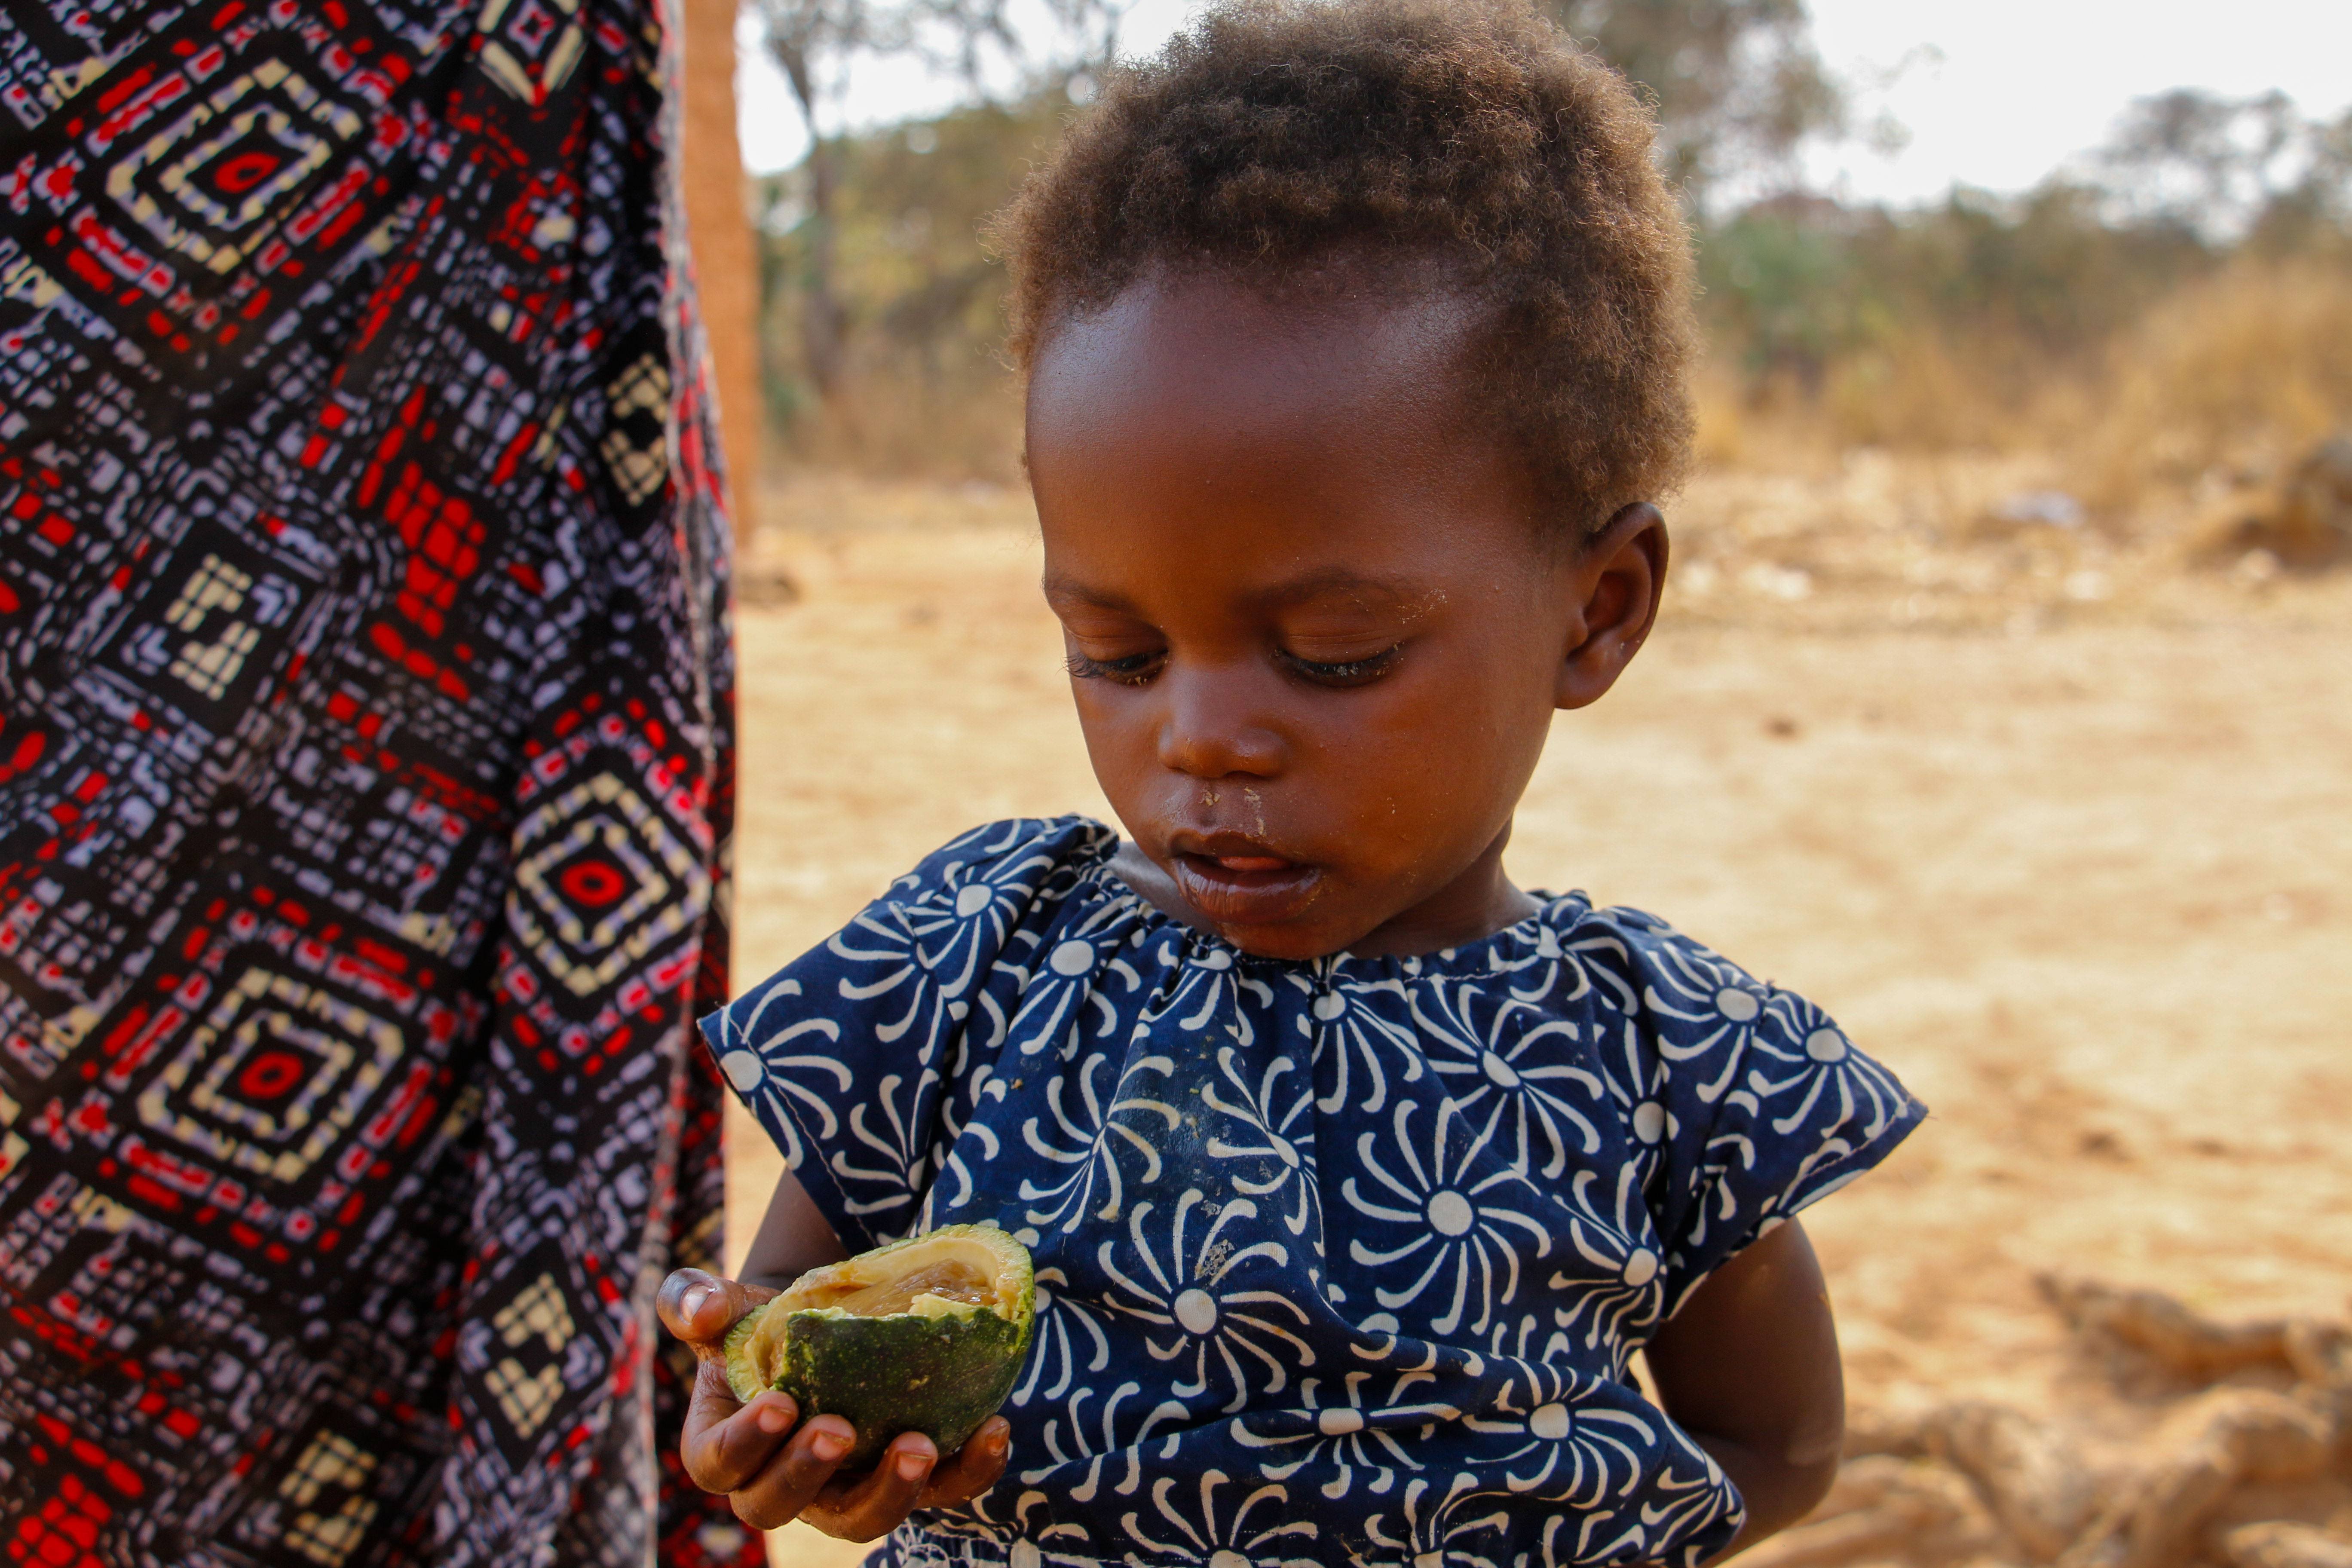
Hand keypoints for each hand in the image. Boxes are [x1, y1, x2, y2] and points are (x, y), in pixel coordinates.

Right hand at [656, 1267, 1012, 1537]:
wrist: (819, 1323)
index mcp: (725, 1447)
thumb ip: (693, 1299)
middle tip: (841, 1429)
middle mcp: (782, 1483)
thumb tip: (705, 1307)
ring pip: (864, 1517)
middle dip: (811, 1473)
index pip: (721, 1464)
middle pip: (785, 1505)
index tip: (780, 1404)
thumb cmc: (758, 1321)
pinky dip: (968, 1471)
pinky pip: (938, 1492)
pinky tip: (992, 1430)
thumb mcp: (722, 1303)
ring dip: (893, 1491)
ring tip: (919, 1447)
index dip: (745, 1444)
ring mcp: (846, 1487)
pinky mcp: (903, 1478)